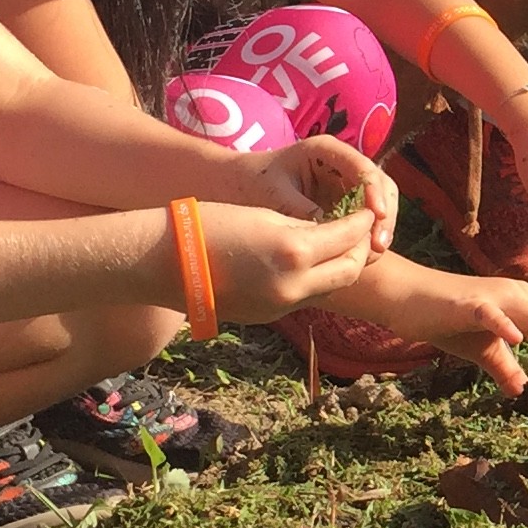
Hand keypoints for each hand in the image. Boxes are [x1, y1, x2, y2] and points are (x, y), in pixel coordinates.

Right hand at [189, 199, 375, 318]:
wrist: (161, 262)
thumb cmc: (208, 225)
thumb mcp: (264, 215)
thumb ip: (303, 227)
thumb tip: (330, 232)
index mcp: (293, 252)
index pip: (348, 237)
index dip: (362, 222)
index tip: (367, 209)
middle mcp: (293, 286)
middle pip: (349, 272)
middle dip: (360, 249)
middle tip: (360, 230)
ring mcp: (280, 306)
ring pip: (330, 289)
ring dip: (340, 268)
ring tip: (338, 246)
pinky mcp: (267, 317)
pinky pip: (304, 298)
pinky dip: (314, 280)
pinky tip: (308, 264)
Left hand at [230, 133, 398, 253]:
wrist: (236, 188)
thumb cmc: (251, 185)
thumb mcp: (275, 196)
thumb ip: (304, 210)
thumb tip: (333, 235)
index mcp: (326, 150)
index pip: (363, 168)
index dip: (374, 193)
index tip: (374, 217)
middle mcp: (342, 163)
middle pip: (381, 185)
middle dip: (384, 215)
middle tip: (379, 245)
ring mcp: (346, 183)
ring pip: (379, 204)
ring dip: (380, 229)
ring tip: (374, 255)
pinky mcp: (345, 203)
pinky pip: (366, 220)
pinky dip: (369, 237)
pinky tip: (365, 257)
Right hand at [360, 260, 527, 406]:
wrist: (406, 298)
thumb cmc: (446, 321)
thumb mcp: (481, 350)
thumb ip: (504, 366)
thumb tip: (520, 389)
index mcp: (526, 304)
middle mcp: (519, 295)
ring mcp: (496, 296)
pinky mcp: (470, 304)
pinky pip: (493, 313)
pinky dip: (507, 325)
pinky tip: (516, 341)